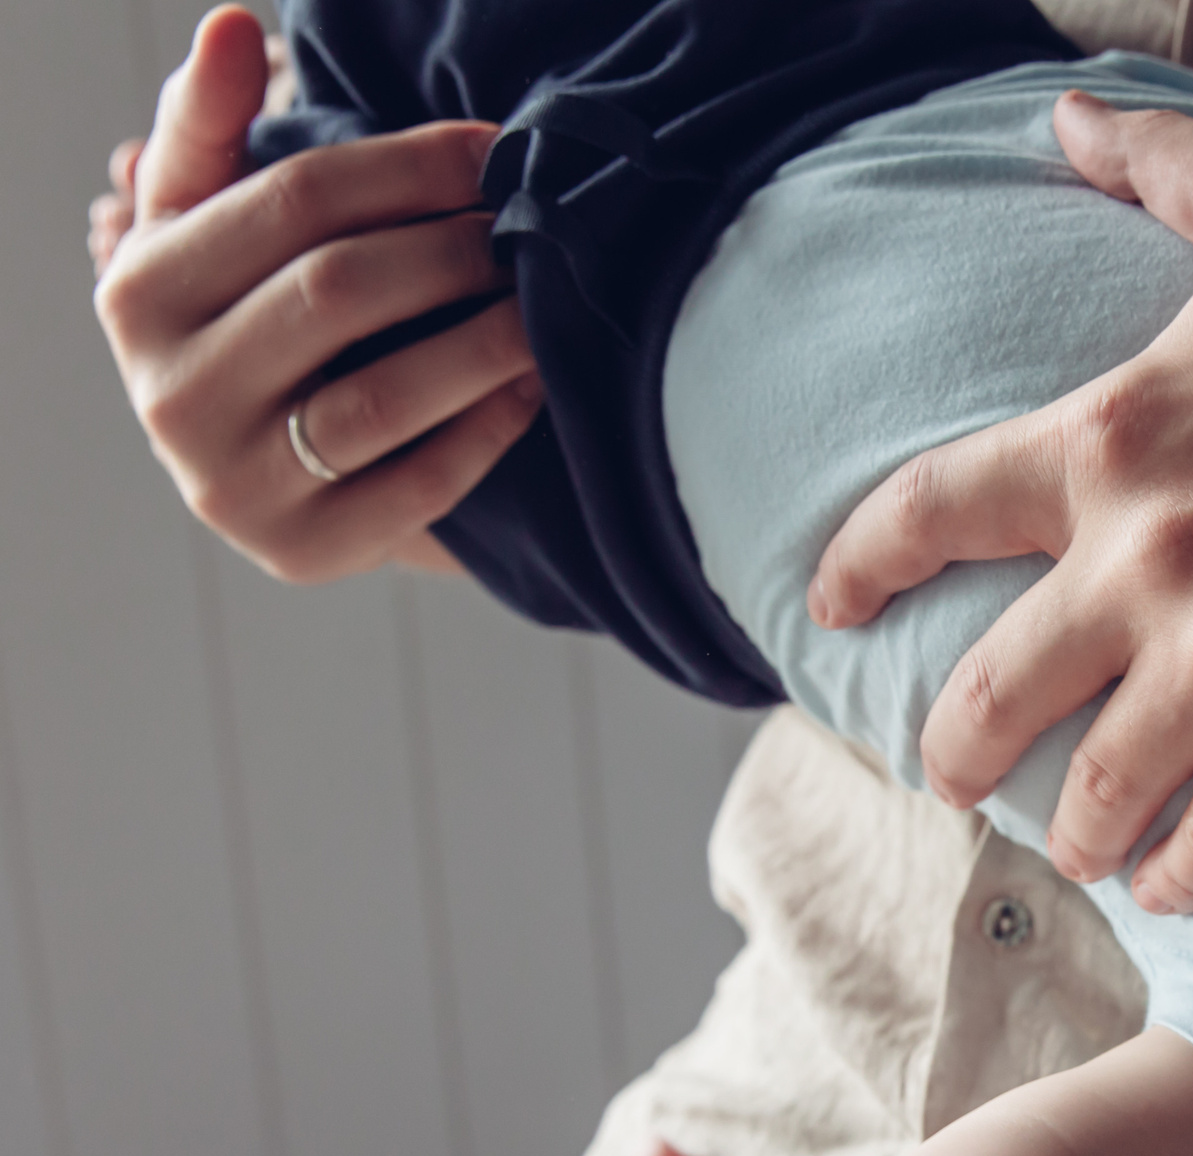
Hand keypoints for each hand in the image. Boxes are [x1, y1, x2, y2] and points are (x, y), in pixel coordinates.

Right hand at [92, 6, 541, 583]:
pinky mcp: (303, 552)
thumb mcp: (211, 221)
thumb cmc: (249, 315)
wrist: (262, 465)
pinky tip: (532, 386)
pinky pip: (417, 483)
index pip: (292, 201)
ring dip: (481, 343)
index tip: (492, 150)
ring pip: (380, 397)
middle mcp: (169, 395)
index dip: (407, 167)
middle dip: (450, 251)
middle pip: (338, 292)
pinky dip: (487, 428)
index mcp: (140, 290)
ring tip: (540, 306)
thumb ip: (214, 126)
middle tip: (524, 231)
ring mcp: (232, 485)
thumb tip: (235, 22)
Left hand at [810, 93, 1192, 911]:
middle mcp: (1150, 558)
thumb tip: (1068, 116)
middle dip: (952, 756)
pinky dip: (1183, 875)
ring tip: (1085, 845)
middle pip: (987, 699)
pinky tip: (1176, 881)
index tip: (832, 614)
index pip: (930, 511)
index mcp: (1114, 435)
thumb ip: (1157, 162)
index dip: (862, 569)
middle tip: (953, 780)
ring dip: (1077, 833)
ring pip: (1097, 795)